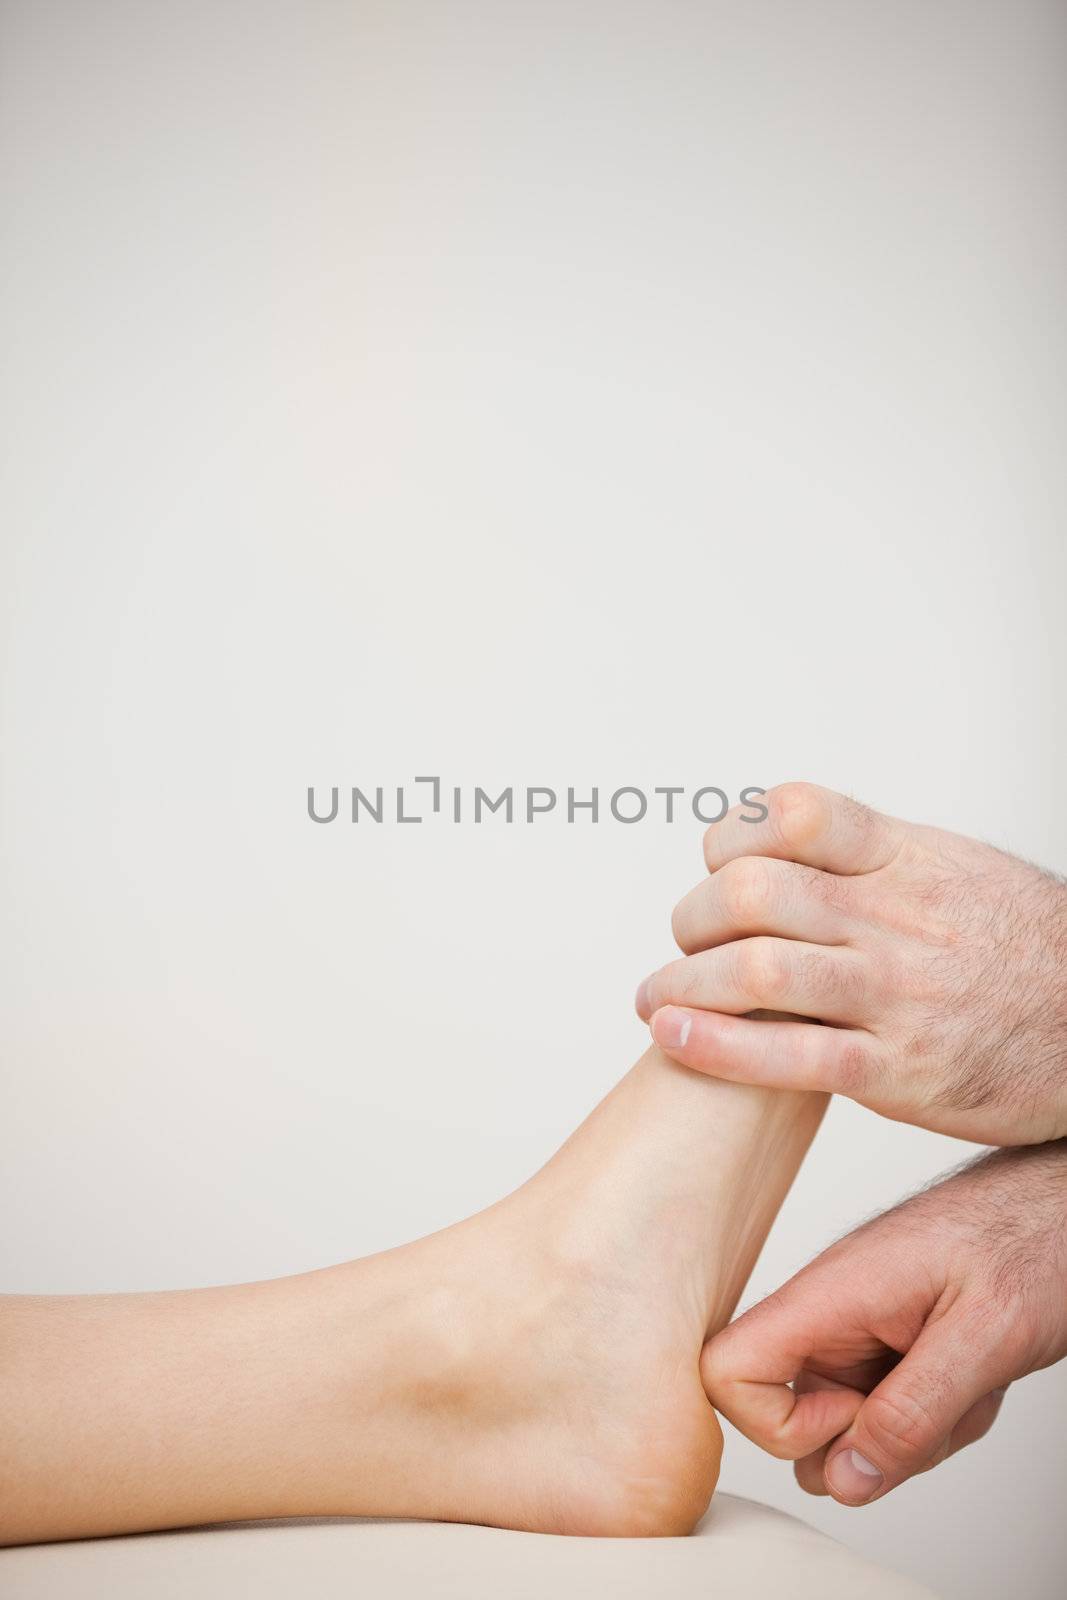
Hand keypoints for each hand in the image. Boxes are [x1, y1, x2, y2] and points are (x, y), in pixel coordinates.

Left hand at [636, 782, 1066, 1143]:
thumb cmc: (1024, 950)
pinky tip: (674, 1038)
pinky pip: (790, 1055)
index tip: (718, 864)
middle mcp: (896, 919)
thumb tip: (777, 832)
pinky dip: (717, 1046)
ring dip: (684, 983)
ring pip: (759, 970)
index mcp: (906, 859)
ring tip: (656, 998)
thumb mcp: (954, 869)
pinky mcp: (899, 1072)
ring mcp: (897, 995)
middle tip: (687, 941)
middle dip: (694, 916)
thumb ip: (867, 853)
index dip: (733, 836)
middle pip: (754, 892)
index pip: (795, 816)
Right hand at [700, 1140, 1066, 1504]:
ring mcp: (855, 1328)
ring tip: (968, 1380)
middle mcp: (829, 1309)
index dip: (777, 1425)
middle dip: (869, 1441)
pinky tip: (971, 1376)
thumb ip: (912, 1414)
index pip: (726, 1368)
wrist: (1059, 1205)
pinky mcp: (883, 1343)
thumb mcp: (984, 1336)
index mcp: (831, 1290)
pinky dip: (933, 1417)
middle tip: (936, 1405)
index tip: (854, 1421)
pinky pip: (882, 1412)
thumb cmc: (1028, 1240)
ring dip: (914, 1431)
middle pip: (787, 1415)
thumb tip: (843, 1480)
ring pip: (846, 1423)